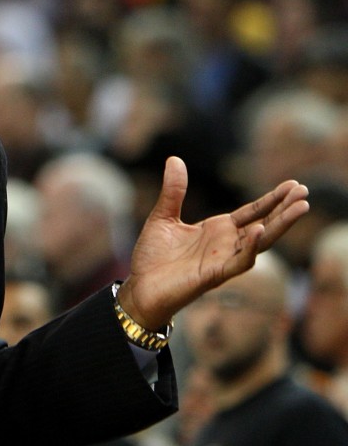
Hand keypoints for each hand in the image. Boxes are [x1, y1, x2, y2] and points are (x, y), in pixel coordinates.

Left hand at [117, 156, 308, 329]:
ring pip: (260, 242)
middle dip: (284, 209)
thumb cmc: (153, 256)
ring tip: (299, 207)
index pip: (252, 212)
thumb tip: (174, 158)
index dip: (272, 199)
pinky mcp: (214, 275)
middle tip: (305, 192)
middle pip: (264, 224)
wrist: (139, 287)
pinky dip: (252, 247)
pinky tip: (261, 230)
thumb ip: (173, 191)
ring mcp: (223, 260)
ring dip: (280, 225)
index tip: (292, 184)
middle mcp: (226, 244)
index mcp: (217, 230)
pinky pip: (240, 262)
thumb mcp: (163, 216)